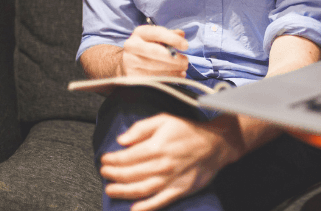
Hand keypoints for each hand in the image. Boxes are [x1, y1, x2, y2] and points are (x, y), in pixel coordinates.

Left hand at [100, 113, 243, 210]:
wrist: (216, 144)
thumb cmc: (189, 130)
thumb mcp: (164, 119)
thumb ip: (141, 128)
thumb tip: (121, 140)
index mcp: (157, 147)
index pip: (126, 157)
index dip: (112, 160)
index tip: (104, 159)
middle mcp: (162, 165)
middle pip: (130, 175)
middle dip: (113, 175)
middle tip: (104, 173)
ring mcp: (171, 180)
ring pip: (140, 190)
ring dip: (122, 192)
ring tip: (111, 190)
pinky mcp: (180, 190)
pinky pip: (159, 202)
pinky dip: (145, 207)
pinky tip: (134, 209)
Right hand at [121, 25, 188, 76]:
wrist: (128, 60)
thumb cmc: (148, 46)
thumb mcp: (157, 37)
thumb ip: (170, 35)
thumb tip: (181, 35)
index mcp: (140, 32)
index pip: (157, 33)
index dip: (173, 39)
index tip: (186, 46)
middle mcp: (132, 45)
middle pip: (155, 52)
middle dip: (174, 58)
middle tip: (186, 61)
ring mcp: (130, 61)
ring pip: (154, 67)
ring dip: (173, 69)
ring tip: (183, 69)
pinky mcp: (132, 75)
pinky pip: (152, 78)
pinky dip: (167, 78)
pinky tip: (176, 76)